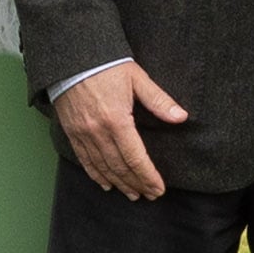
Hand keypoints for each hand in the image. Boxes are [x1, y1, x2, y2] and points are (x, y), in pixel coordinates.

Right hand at [50, 61, 187, 201]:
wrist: (72, 56)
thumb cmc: (106, 64)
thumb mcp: (137, 78)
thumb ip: (159, 100)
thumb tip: (181, 117)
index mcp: (117, 120)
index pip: (136, 159)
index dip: (148, 177)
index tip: (158, 189)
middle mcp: (98, 132)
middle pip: (120, 167)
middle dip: (136, 184)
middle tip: (149, 195)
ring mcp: (83, 134)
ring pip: (102, 167)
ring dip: (119, 183)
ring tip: (132, 194)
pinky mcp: (72, 132)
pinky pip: (84, 160)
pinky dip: (96, 175)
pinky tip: (105, 183)